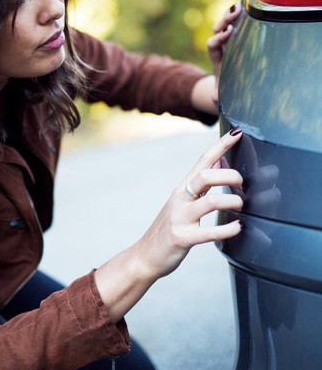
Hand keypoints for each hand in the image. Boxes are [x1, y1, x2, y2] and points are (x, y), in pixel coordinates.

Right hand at [136, 128, 243, 279]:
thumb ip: (201, 183)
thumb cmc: (169, 228)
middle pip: (205, 176)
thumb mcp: (183, 201)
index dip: (221, 145)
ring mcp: (180, 218)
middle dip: (229, 175)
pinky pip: (209, 232)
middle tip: (243, 184)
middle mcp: (180, 198)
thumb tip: (221, 161)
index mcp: (182, 188)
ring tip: (242, 206)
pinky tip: (239, 227)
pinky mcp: (182, 238)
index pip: (203, 160)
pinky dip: (228, 229)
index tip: (238, 133)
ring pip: (209, 201)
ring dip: (231, 201)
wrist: (145, 255)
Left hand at [208, 2, 240, 106]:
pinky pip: (235, 24)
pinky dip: (238, 16)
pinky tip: (245, 5)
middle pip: (217, 30)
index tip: (228, 33)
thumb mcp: (222, 95)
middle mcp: (221, 48)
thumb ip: (218, 97)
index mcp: (217, 59)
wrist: (227, 85)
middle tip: (233, 14)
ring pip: (225, 24)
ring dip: (229, 15)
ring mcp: (228, 42)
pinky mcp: (237, 38)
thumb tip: (215, 99)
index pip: (212, 45)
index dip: (218, 38)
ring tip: (239, 7)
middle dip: (224, 22)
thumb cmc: (227, 90)